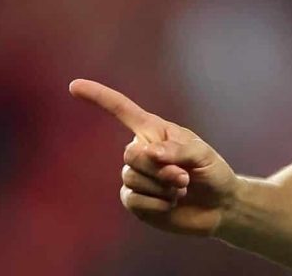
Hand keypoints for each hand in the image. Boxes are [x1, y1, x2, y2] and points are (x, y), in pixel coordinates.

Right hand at [69, 79, 237, 235]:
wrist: (217, 206)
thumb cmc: (212, 172)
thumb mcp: (203, 155)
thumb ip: (178, 151)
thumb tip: (150, 152)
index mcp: (155, 130)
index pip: (122, 111)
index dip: (99, 97)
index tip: (74, 85)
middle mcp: (140, 150)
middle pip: (131, 154)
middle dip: (159, 168)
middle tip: (183, 177)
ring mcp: (135, 176)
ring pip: (132, 178)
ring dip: (162, 187)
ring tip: (181, 189)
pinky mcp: (134, 199)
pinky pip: (133, 199)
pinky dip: (158, 204)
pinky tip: (171, 204)